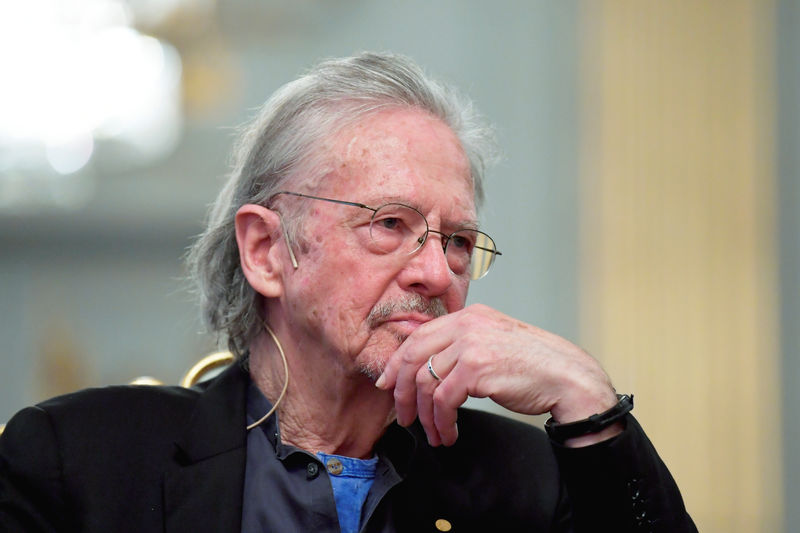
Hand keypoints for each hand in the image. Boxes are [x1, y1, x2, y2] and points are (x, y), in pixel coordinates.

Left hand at [375, 304, 619, 446]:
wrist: (568, 377)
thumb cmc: (534, 365)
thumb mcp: (493, 342)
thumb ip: (462, 346)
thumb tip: (429, 366)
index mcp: (468, 317)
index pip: (418, 336)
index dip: (397, 362)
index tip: (388, 383)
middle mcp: (466, 325)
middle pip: (413, 356)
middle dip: (402, 391)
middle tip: (404, 416)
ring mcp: (470, 344)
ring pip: (424, 382)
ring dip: (425, 415)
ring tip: (433, 433)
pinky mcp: (476, 369)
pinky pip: (442, 400)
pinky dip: (442, 422)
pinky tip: (449, 433)